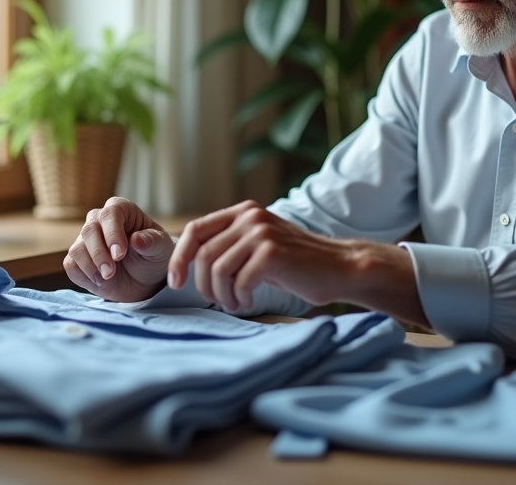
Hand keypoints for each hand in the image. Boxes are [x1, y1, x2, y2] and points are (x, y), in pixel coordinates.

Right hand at [63, 197, 174, 301]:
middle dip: (99, 254)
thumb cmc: (154, 256)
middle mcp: (100, 221)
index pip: (110, 213)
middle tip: (111, 272)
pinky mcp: (78, 259)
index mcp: (121, 210)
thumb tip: (136, 238)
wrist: (146, 280)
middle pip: (89, 231)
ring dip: (91, 267)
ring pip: (77, 249)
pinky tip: (101, 281)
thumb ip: (151, 242)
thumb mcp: (160, 249)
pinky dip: (84, 275)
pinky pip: (71, 265)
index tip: (120, 254)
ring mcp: (87, 240)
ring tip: (109, 277)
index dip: (112, 233)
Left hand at [167, 200, 352, 312]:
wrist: (340, 268)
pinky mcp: (272, 252)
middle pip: (204, 254)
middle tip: (218, 302)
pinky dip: (239, 297)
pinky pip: (238, 281)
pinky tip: (249, 301)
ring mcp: (262, 233)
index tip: (175, 283)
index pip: (195, 230)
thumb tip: (188, 263)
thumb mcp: (259, 246)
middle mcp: (251, 216)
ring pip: (218, 270)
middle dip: (204, 285)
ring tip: (237, 303)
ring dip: (222, 295)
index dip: (179, 258)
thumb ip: (230, 245)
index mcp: (243, 212)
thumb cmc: (297, 264)